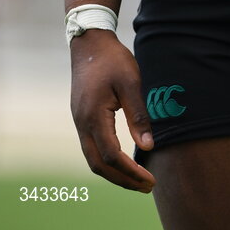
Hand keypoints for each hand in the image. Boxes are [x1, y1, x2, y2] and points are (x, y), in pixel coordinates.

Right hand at [70, 28, 155, 191]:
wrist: (89, 42)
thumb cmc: (112, 59)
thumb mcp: (130, 83)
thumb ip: (138, 115)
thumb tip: (148, 145)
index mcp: (93, 117)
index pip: (112, 156)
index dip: (131, 171)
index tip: (151, 179)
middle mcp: (82, 124)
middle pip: (99, 166)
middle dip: (123, 180)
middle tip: (147, 186)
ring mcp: (79, 122)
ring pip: (93, 159)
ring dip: (114, 174)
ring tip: (137, 180)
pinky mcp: (81, 118)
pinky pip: (92, 148)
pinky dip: (107, 162)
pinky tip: (123, 161)